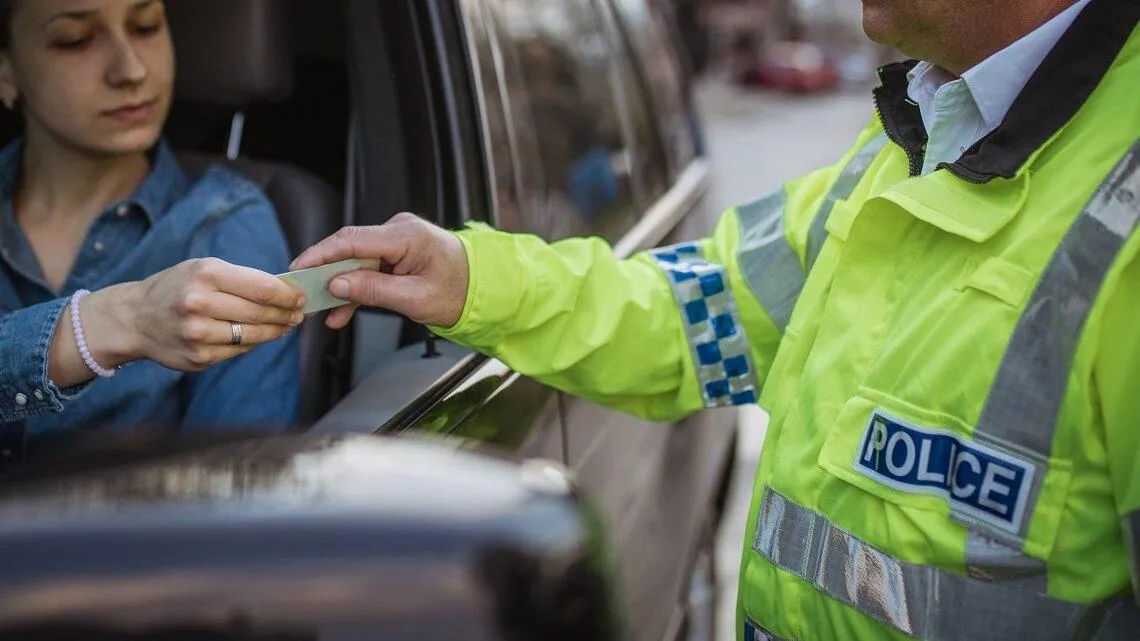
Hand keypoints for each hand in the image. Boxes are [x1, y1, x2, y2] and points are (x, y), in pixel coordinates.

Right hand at [87, 258, 305, 371]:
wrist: (135, 318)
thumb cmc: (178, 287)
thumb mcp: (204, 269)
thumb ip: (242, 279)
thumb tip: (285, 293)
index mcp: (206, 275)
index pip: (262, 288)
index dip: (288, 295)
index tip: (301, 297)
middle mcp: (200, 304)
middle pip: (260, 313)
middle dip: (286, 314)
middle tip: (298, 314)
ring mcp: (198, 334)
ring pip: (253, 336)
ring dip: (275, 331)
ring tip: (285, 325)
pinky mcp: (198, 357)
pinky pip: (238, 351)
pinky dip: (252, 344)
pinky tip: (257, 336)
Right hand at [289, 213, 468, 329]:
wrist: (484, 290)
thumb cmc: (460, 292)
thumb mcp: (415, 299)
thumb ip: (374, 291)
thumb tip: (337, 284)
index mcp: (406, 236)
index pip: (352, 240)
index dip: (320, 254)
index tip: (298, 269)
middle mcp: (399, 230)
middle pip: (349, 249)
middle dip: (324, 272)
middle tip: (301, 292)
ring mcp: (397, 240)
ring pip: (356, 261)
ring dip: (339, 285)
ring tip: (320, 310)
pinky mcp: (396, 252)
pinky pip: (368, 268)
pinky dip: (355, 288)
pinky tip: (341, 311)